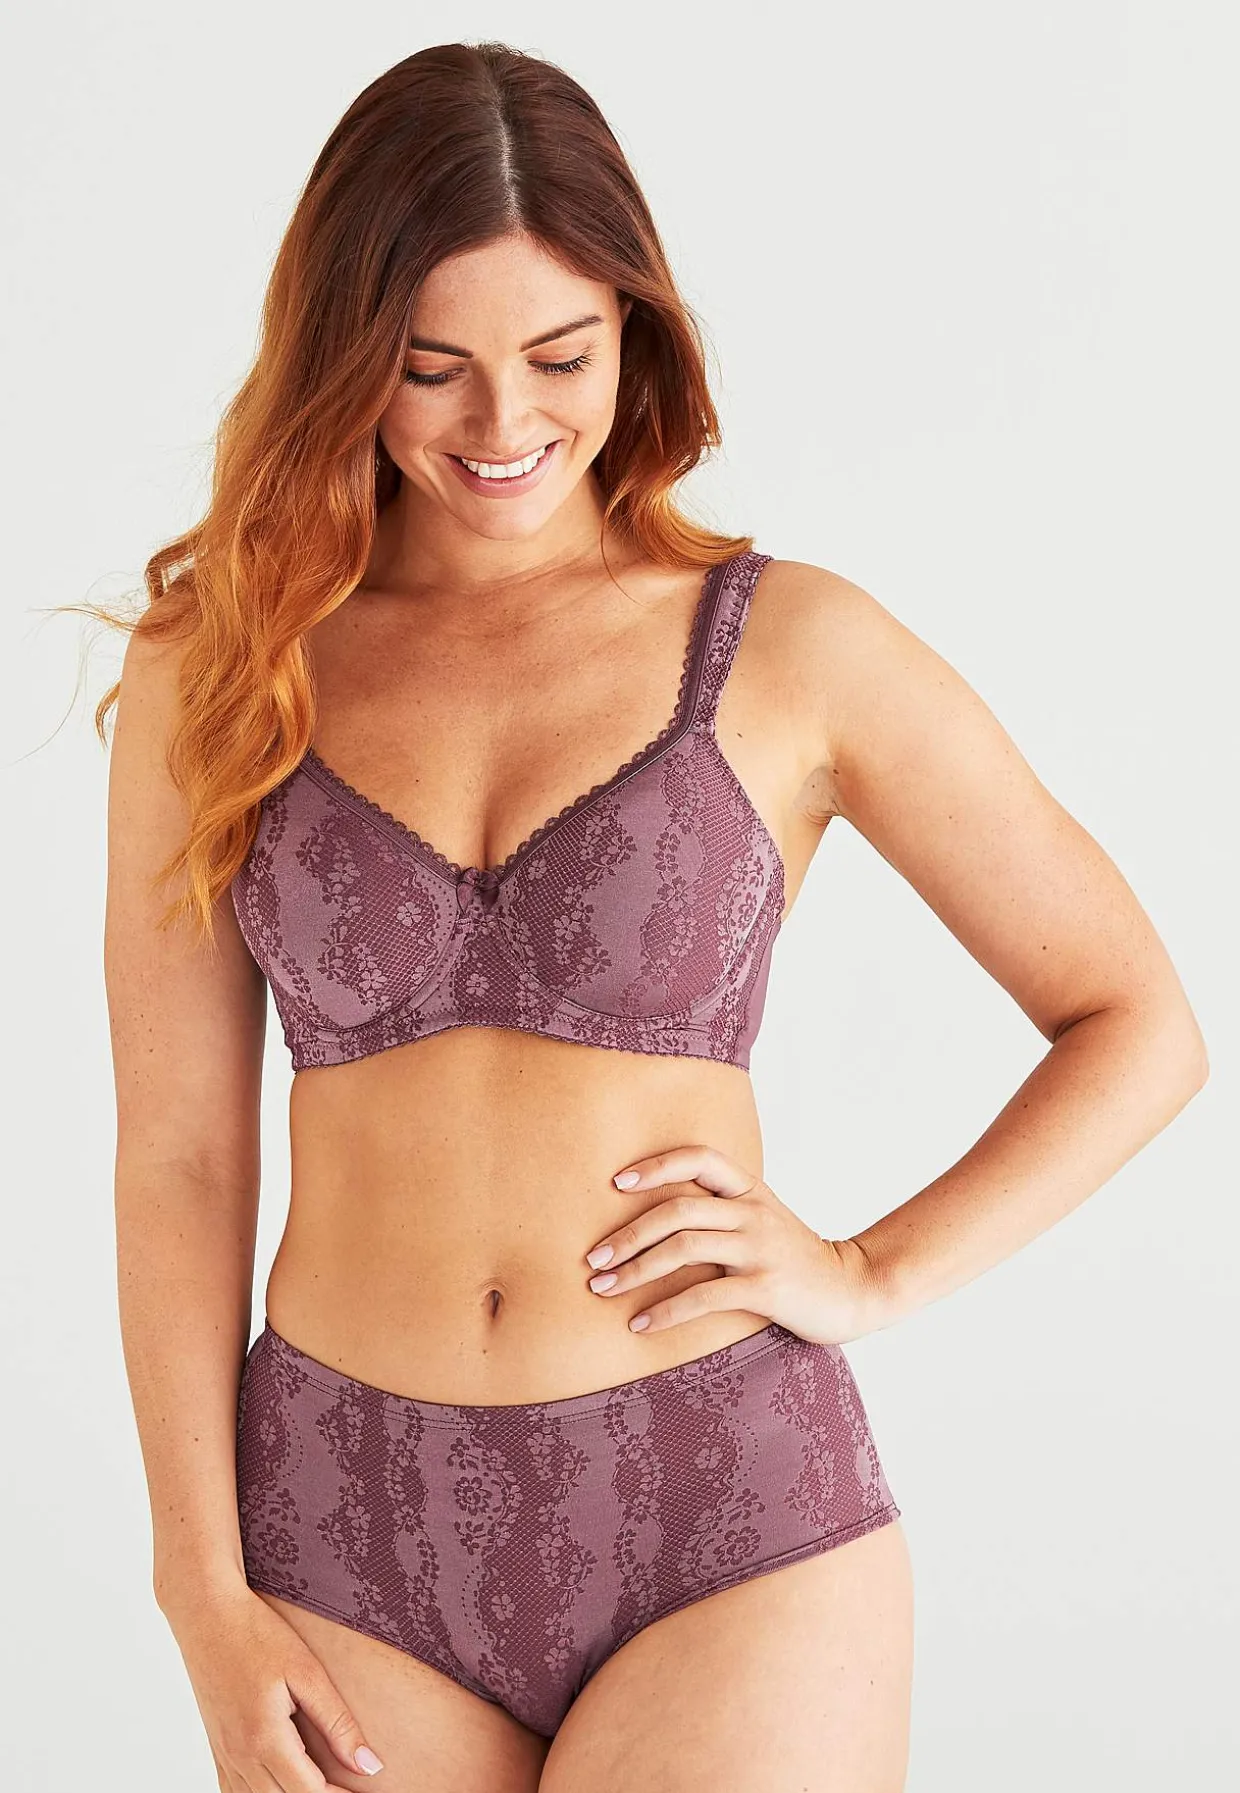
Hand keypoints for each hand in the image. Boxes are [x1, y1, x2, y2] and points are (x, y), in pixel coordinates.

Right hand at [160, 1576, 384, 1787]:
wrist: (208, 1615)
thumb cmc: (257, 1635)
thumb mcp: (307, 1672)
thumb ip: (338, 1722)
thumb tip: (368, 1764)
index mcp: (265, 1739)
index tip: (364, 1790)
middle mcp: (240, 1757)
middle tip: (347, 1788)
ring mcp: (224, 1756)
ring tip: (322, 1785)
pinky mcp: (218, 1749)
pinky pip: (235, 1791)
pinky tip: (282, 1784)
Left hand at [584, 1143, 885, 1346]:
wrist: (853, 1289)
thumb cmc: (795, 1258)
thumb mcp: (761, 1222)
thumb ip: (721, 1213)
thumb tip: (658, 1219)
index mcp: (750, 1190)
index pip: (699, 1158)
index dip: (656, 1165)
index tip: (615, 1182)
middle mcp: (753, 1212)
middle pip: (678, 1209)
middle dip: (628, 1233)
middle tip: (593, 1257)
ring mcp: (760, 1248)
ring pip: (684, 1248)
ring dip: (636, 1270)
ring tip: (603, 1288)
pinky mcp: (766, 1288)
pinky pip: (704, 1295)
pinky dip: (666, 1311)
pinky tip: (641, 1325)